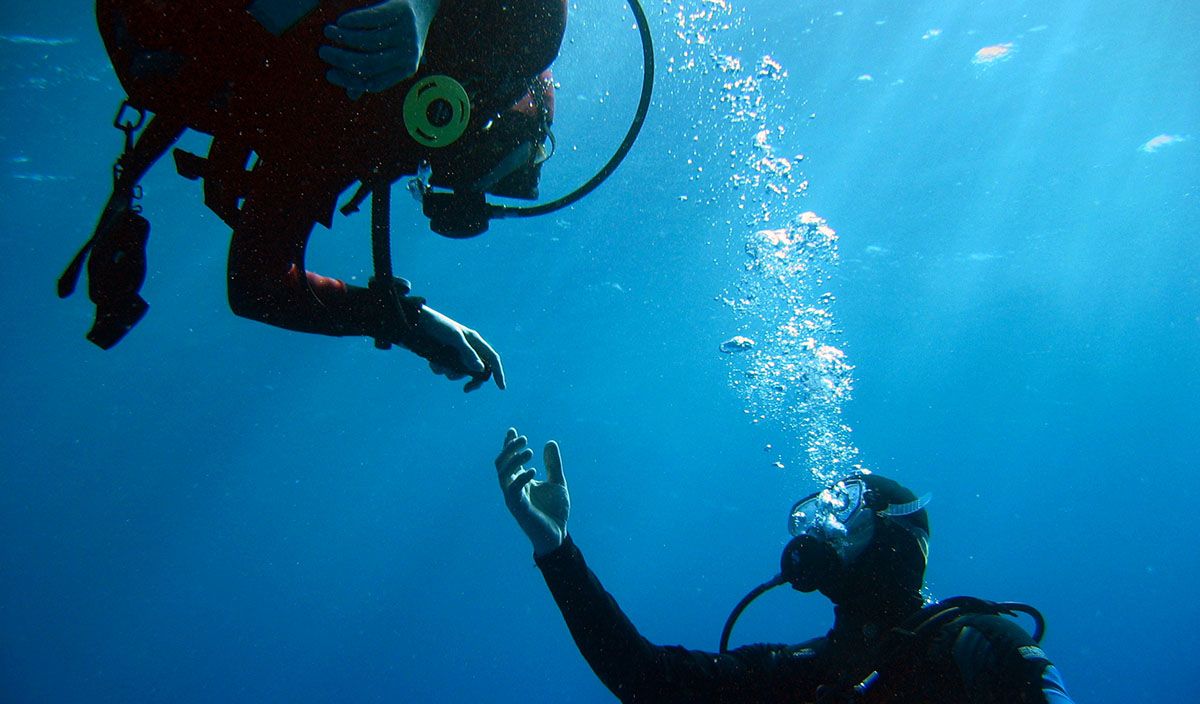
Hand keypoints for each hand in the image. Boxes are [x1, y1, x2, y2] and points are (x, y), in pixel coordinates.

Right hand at [320, 0, 440, 98]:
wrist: (422, 5)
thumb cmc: (400, 35)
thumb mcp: (391, 57)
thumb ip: (371, 74)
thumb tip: (351, 95)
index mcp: (406, 69)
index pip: (375, 83)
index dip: (350, 81)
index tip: (330, 74)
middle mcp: (408, 54)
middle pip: (369, 63)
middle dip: (341, 60)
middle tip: (323, 52)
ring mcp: (406, 32)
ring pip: (368, 41)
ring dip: (343, 38)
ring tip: (328, 32)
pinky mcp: (401, 12)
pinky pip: (373, 19)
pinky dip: (354, 21)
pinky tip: (342, 22)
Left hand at [418, 305, 504, 391]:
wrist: (416, 323)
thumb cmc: (438, 325)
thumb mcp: (455, 338)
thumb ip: (468, 353)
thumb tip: (481, 369)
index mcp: (474, 341)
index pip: (492, 358)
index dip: (498, 373)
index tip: (501, 387)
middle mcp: (467, 348)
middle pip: (477, 370)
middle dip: (471, 380)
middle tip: (466, 389)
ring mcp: (454, 354)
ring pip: (458, 372)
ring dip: (449, 372)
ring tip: (439, 363)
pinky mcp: (442, 358)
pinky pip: (444, 370)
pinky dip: (438, 368)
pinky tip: (431, 361)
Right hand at [496, 428, 568, 556]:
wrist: (558, 534)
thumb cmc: (555, 511)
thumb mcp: (557, 482)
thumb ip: (553, 464)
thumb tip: (550, 442)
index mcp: (521, 481)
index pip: (510, 459)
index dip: (509, 445)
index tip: (513, 430)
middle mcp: (513, 488)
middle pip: (502, 464)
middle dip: (509, 449)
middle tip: (523, 438)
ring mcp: (513, 498)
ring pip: (503, 475)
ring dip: (513, 460)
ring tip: (529, 451)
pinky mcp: (518, 509)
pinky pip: (513, 491)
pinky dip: (521, 479)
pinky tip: (534, 470)